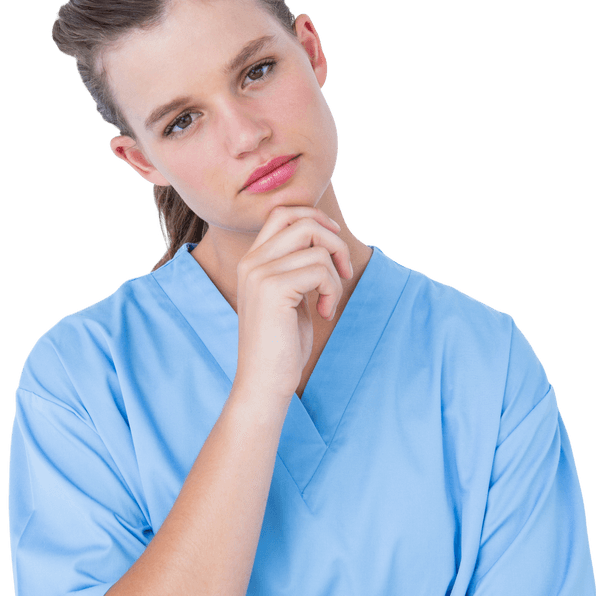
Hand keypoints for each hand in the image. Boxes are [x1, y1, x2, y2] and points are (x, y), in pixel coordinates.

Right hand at [234, 205, 353, 402]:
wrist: (264, 381)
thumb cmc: (282, 345)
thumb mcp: (290, 297)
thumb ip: (297, 266)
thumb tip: (327, 236)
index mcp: (252, 261)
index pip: (283, 213)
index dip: (316, 219)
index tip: (333, 248)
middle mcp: (252, 262)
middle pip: (303, 221)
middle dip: (334, 242)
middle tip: (343, 272)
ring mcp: (260, 273)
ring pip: (318, 248)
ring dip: (335, 276)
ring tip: (327, 303)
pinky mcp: (274, 289)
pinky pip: (321, 270)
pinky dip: (332, 291)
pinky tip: (323, 313)